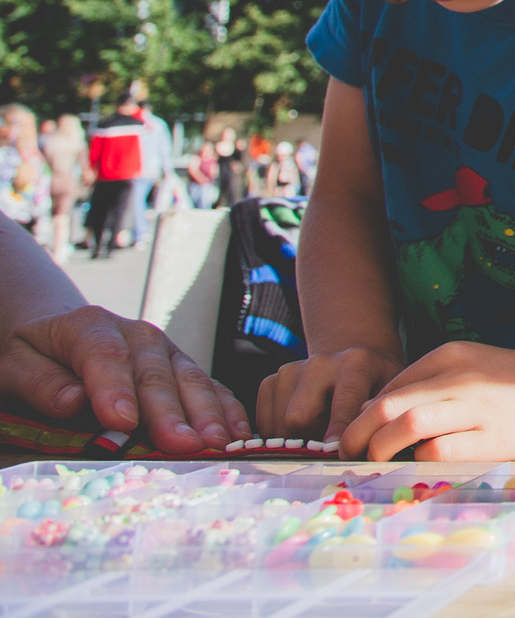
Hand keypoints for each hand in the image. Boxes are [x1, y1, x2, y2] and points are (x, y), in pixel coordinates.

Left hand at [0, 304, 248, 452]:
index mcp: (87, 327)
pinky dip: (225, 408)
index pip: (104, 355)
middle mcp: (134, 334)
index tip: (122, 423)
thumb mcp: (16, 362)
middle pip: (154, 373)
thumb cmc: (34, 354)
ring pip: (188, 378)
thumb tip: (73, 403)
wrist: (58, 333)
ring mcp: (164, 349)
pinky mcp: (180, 366)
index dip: (114, 388)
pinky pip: (208, 385)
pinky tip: (237, 432)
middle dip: (170, 411)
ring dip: (206, 412)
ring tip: (216, 443)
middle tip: (183, 444)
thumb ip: (41, 382)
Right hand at [258, 344, 401, 445]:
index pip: (342, 403)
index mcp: (355, 364)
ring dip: (296, 439)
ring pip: (278, 424)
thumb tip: (363, 452)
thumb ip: (377, 419)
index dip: (338, 432)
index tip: (338, 452)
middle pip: (298, 419)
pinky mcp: (272, 380)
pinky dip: (278, 434)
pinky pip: (263, 422)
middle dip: (311, 440)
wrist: (356, 359)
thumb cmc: (377, 385)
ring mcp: (291, 369)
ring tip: (319, 431)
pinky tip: (302, 427)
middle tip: (329, 445)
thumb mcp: (389, 396)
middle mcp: (319, 363)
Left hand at [340, 341, 514, 461]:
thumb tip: (373, 414)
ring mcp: (477, 408)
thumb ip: (428, 385)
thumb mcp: (471, 370)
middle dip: (358, 434)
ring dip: (380, 448)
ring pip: (406, 425)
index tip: (355, 438)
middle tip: (350, 454)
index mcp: (451, 356)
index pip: (390, 387)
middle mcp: (460, 377)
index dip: (363, 416)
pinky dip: (418, 462)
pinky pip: (439, 451)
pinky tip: (417, 468)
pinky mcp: (492, 438)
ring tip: (376, 463)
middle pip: (389, 405)